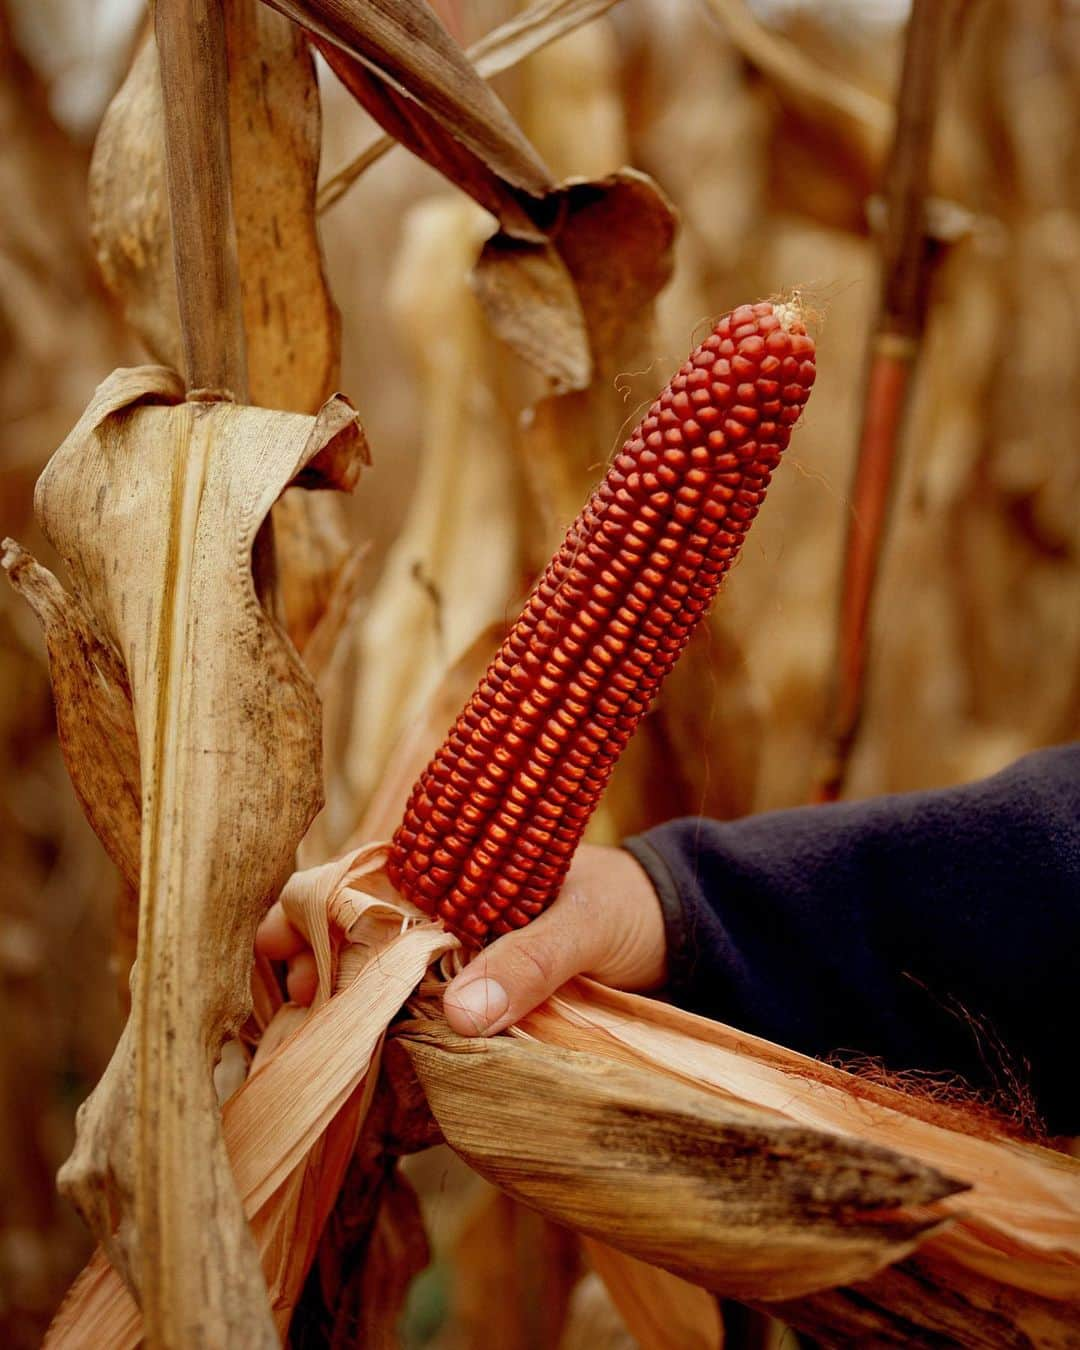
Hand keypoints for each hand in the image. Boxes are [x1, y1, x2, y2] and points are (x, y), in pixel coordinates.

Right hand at [254, 843, 667, 1035]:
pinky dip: (391, 1042)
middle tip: (295, 1005)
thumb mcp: (583, 924)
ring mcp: (454, 960)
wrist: (673, 934)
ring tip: (316, 1041)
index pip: (360, 880)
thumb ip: (530, 960)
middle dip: (314, 966)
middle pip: (353, 935)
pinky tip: (368, 1067)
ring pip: (378, 982)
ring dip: (345, 1008)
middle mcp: (442, 912)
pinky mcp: (474, 1003)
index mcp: (454, 868)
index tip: (280, 946)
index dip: (309, 911)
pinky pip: (420, 1022)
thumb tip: (459, 1015)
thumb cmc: (623, 907)